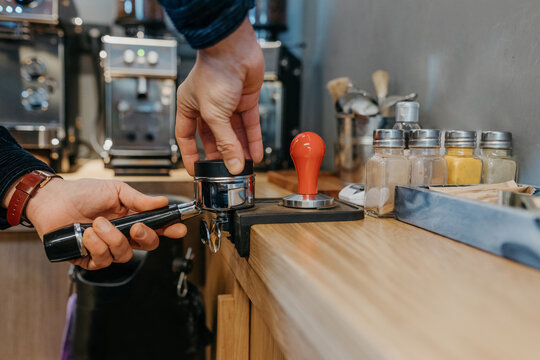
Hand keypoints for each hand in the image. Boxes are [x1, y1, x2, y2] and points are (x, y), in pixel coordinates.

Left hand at [22, 178, 185, 269]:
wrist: (53, 201)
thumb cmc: (82, 193)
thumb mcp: (115, 190)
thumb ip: (139, 199)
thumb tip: (162, 202)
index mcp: (132, 218)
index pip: (157, 228)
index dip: (170, 230)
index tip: (178, 229)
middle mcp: (122, 235)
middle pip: (147, 245)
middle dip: (144, 237)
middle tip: (134, 226)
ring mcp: (107, 248)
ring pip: (124, 255)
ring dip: (111, 239)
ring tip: (96, 224)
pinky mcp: (90, 259)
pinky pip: (103, 262)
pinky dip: (96, 247)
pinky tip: (88, 235)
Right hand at [176, 17, 264, 174]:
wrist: (235, 51)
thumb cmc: (214, 72)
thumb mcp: (215, 115)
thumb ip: (225, 143)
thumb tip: (233, 164)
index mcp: (188, 106)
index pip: (186, 137)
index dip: (191, 154)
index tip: (197, 170)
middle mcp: (207, 106)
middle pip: (214, 137)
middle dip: (222, 154)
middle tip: (227, 170)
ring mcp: (227, 103)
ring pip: (234, 133)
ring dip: (240, 149)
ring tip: (245, 166)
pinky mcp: (245, 100)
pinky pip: (249, 125)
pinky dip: (253, 139)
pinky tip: (256, 153)